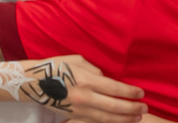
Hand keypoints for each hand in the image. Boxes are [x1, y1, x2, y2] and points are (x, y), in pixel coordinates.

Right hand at [14, 55, 145, 122]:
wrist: (33, 82)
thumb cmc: (56, 66)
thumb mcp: (78, 60)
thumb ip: (95, 70)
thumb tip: (106, 80)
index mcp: (87, 80)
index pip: (115, 89)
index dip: (131, 93)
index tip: (141, 93)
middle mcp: (85, 97)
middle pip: (114, 107)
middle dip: (132, 109)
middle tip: (144, 109)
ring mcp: (79, 110)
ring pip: (106, 118)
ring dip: (124, 119)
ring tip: (136, 119)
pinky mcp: (74, 116)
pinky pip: (95, 122)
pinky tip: (118, 122)